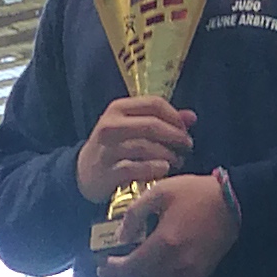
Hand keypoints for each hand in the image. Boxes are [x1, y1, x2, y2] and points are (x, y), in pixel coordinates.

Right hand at [75, 96, 193, 206]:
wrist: (84, 173)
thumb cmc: (116, 147)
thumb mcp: (133, 128)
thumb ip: (162, 121)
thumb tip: (192, 117)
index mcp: (118, 108)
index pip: (154, 103)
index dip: (175, 116)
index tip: (185, 129)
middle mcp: (111, 125)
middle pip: (152, 125)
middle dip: (175, 136)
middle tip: (187, 146)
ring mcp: (107, 148)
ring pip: (146, 147)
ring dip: (168, 155)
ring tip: (178, 161)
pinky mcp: (107, 171)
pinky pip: (136, 168)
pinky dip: (154, 168)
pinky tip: (164, 170)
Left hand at [101, 172, 240, 276]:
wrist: (232, 202)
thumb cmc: (195, 193)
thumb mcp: (159, 192)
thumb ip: (135, 214)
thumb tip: (122, 235)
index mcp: (165, 242)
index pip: (132, 266)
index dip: (114, 269)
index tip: (101, 266)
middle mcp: (177, 262)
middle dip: (123, 276)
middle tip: (108, 271)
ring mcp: (191, 270)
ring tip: (127, 270)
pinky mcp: (201, 272)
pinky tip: (151, 268)